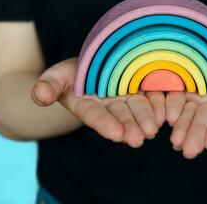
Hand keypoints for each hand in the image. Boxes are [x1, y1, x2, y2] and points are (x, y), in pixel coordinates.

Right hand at [31, 58, 164, 146]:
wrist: (93, 67)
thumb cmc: (71, 74)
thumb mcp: (56, 76)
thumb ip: (48, 85)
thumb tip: (40, 95)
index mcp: (88, 105)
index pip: (95, 116)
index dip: (104, 124)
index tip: (116, 134)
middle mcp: (109, 105)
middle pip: (120, 116)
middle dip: (130, 127)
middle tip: (139, 139)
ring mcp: (127, 97)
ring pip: (138, 108)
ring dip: (146, 119)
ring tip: (153, 130)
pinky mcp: (142, 88)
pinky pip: (152, 95)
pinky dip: (159, 104)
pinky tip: (166, 113)